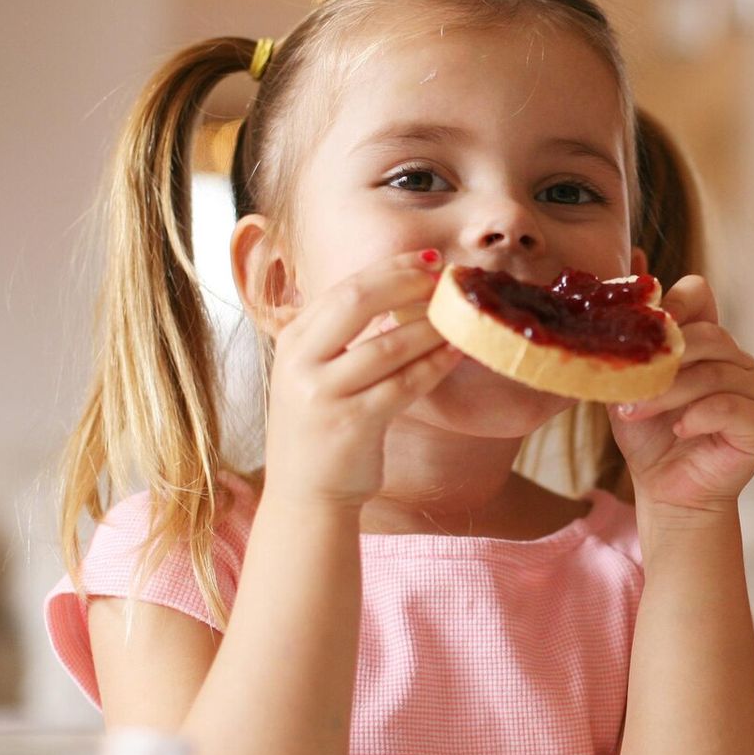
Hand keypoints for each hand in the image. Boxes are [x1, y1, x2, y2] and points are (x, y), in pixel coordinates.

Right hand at [262, 251, 461, 509]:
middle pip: (358, 301)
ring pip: (388, 345)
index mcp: (292, 341)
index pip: (344, 288)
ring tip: (461, 315)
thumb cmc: (321, 429)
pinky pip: (404, 384)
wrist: (305, 494)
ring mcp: (323, 393)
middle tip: (445, 277)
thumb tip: (398, 291)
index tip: (429, 260)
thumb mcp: (314, 373)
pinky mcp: (352, 423)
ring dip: (431, 327)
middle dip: (407, 282)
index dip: (391, 269)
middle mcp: (300, 362)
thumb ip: (341, 335)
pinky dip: (435, 365)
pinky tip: (456, 354)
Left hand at [609, 275, 753, 516]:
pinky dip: (698, 416)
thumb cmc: (650, 438)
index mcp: (707, 344)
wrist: (667, 493)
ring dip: (668, 394)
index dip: (675, 302)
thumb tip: (601, 307)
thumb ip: (624, 351)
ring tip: (635, 413)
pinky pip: (729, 406)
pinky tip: (678, 430)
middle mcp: (737, 360)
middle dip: (663, 362)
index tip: (648, 323)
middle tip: (628, 390)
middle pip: (707, 336)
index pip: (699, 295)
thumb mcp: (629, 387)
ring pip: (713, 374)